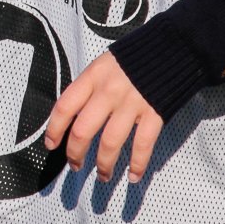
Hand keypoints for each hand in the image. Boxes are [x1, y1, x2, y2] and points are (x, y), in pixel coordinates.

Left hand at [44, 51, 163, 184]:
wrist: (173, 46)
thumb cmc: (135, 57)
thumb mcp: (104, 63)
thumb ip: (90, 86)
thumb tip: (74, 115)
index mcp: (93, 76)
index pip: (64, 107)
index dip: (54, 129)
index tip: (51, 145)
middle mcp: (108, 91)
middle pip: (83, 130)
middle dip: (75, 154)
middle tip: (75, 166)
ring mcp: (132, 103)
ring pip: (110, 143)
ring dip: (104, 165)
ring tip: (102, 177)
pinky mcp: (155, 113)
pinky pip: (142, 145)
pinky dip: (138, 164)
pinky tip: (133, 176)